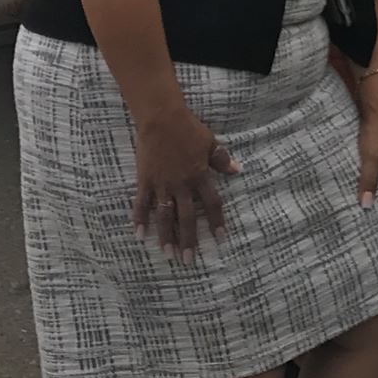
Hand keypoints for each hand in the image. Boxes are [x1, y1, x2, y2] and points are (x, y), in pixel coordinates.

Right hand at [130, 104, 237, 259]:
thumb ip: (222, 159)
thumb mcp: (211, 142)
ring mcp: (162, 184)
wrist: (161, 118)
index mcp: (199, 175)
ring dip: (166, 236)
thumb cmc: (188, 128)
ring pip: (165, 216)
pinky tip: (140, 234)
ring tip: (168, 254)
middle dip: (188, 239)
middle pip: (187, 217)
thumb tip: (238, 170)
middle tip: (188, 260)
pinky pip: (142, 203)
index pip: (212, 203)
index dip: (217, 221)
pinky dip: (140, 219)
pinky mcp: (145, 180)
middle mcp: (181, 184)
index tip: (221, 237)